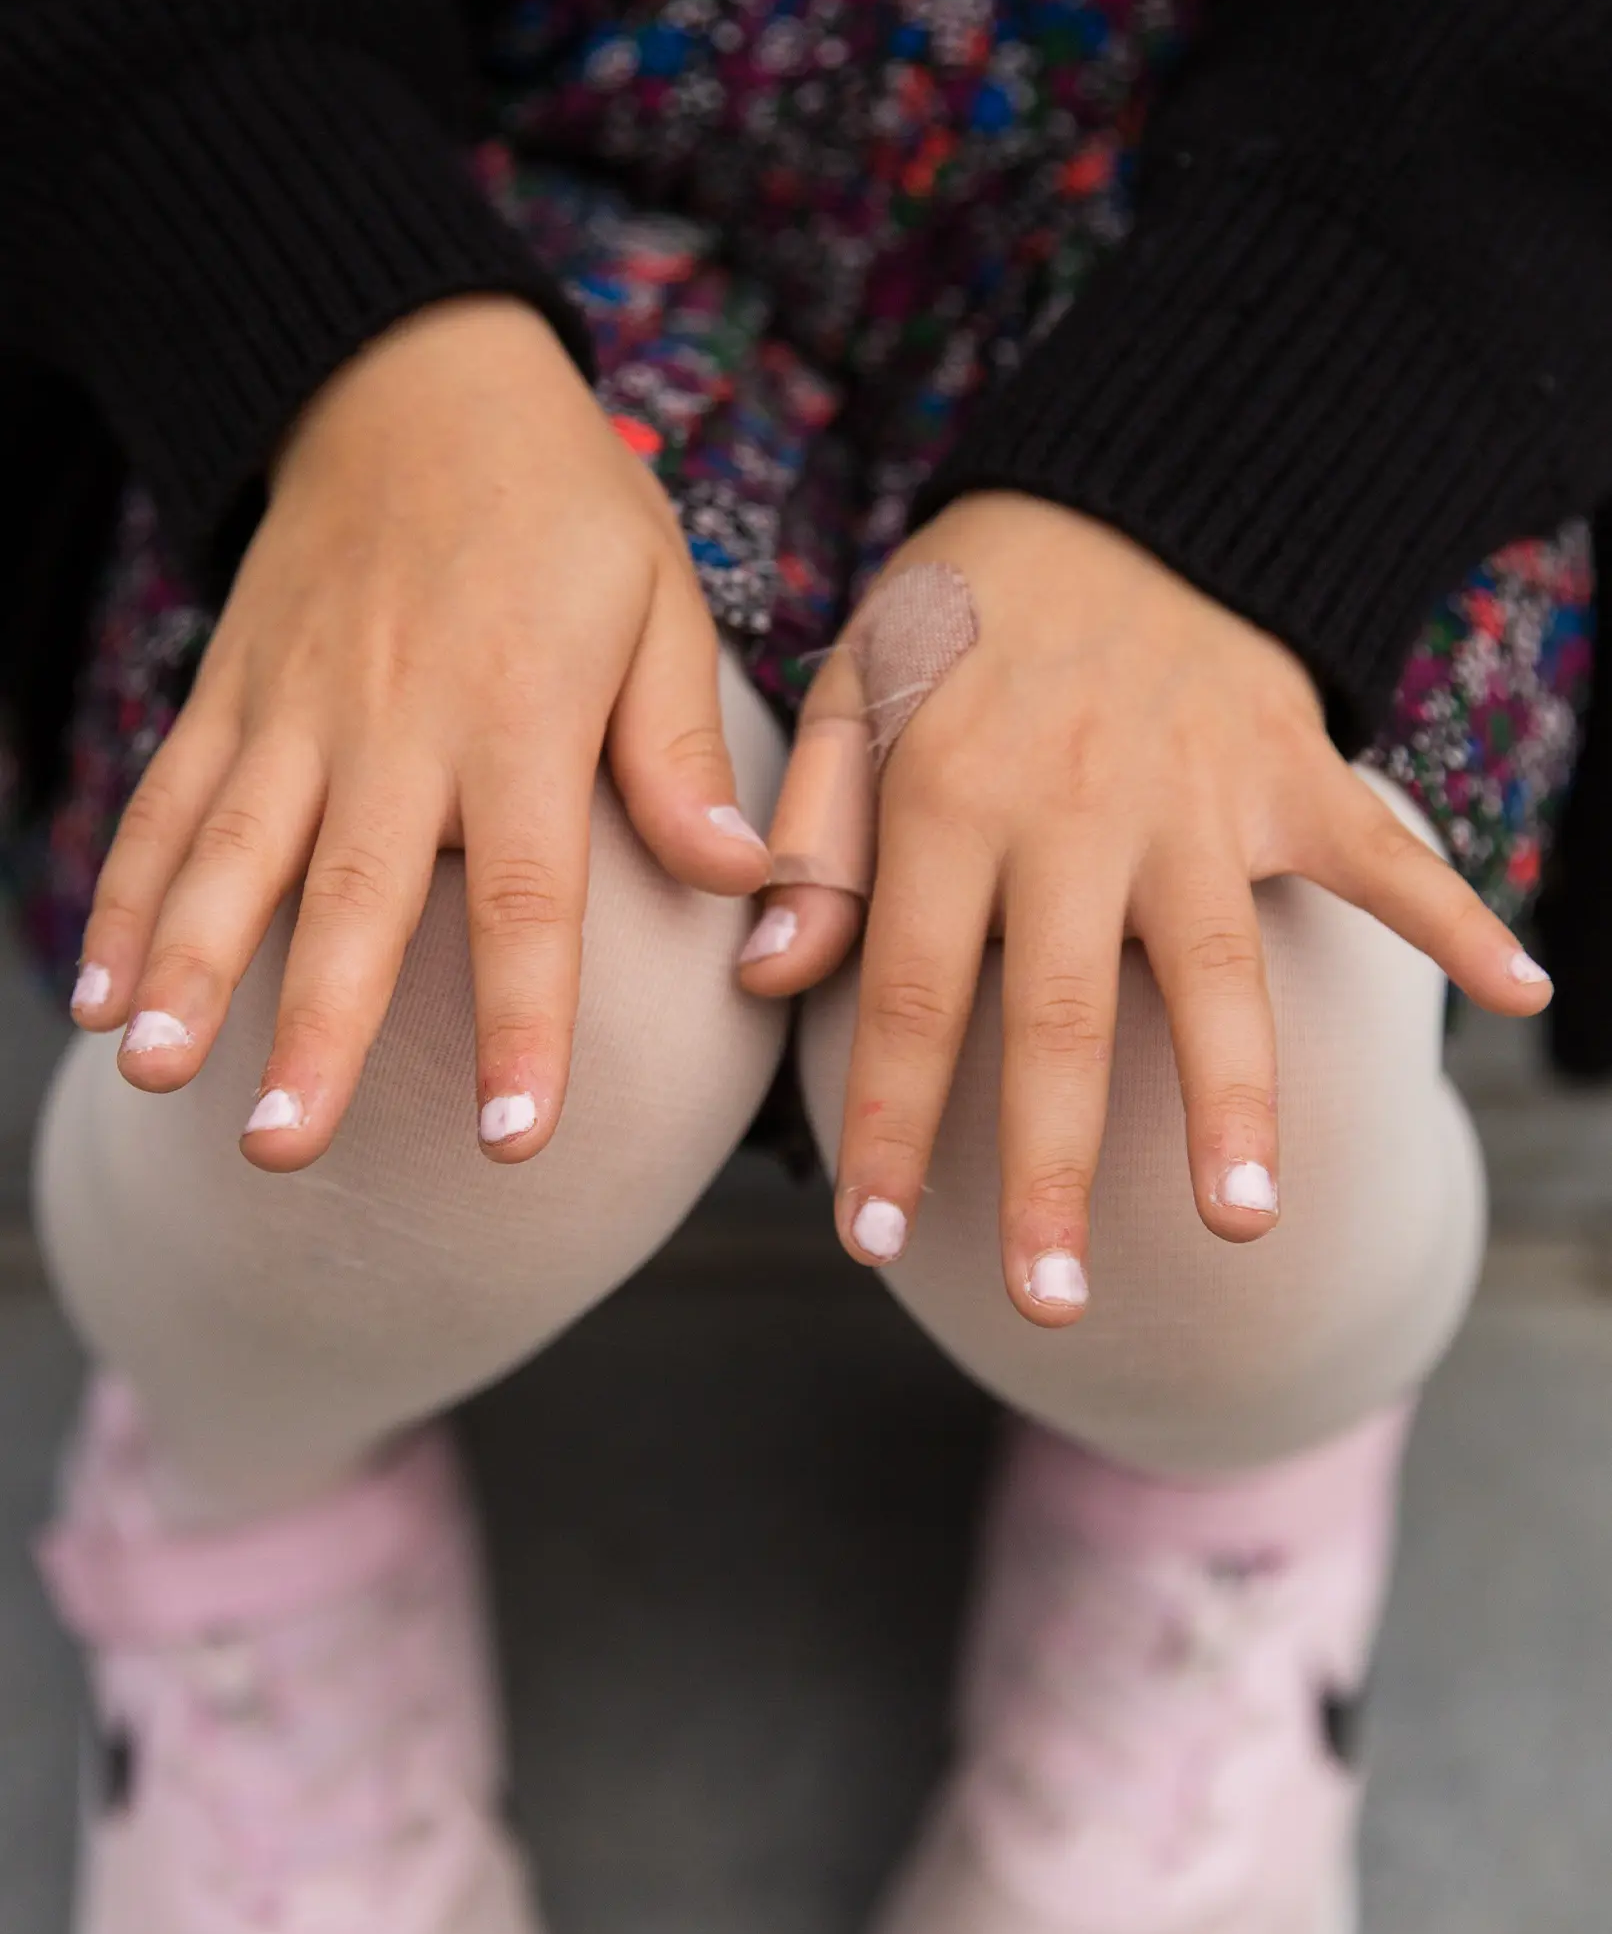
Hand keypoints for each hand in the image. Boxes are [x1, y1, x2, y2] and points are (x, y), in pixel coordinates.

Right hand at [74, 296, 769, 1167]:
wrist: (414, 378)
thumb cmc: (566, 510)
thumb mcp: (660, 605)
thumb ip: (681, 754)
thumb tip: (749, 885)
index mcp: (521, 715)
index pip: (527, 895)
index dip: (524, 1020)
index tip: (514, 1137)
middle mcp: (398, 723)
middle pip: (354, 896)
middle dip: (314, 1027)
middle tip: (282, 1145)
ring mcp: (298, 707)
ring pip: (234, 854)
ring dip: (187, 968)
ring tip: (151, 1073)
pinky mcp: (231, 690)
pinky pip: (172, 798)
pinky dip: (128, 892)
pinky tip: (95, 987)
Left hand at [742, 493, 1552, 1321]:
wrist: (1112, 490)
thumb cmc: (963, 614)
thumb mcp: (851, 688)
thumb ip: (811, 834)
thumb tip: (770, 976)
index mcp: (950, 800)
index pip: (912, 995)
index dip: (892, 1125)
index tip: (872, 1243)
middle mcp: (1073, 811)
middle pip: (1061, 1016)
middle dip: (1052, 1167)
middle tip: (1050, 1303)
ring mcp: (1196, 793)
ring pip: (1219, 967)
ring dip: (1234, 1098)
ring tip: (1244, 1222)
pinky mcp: (1292, 770)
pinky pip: (1379, 852)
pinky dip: (1454, 919)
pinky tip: (1523, 992)